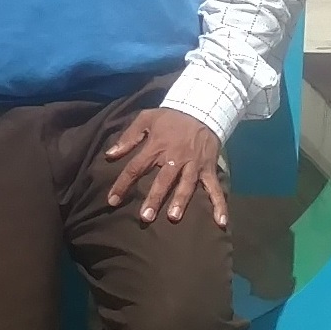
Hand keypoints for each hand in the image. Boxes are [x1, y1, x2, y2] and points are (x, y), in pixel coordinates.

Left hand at [103, 106, 227, 225]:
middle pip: (163, 181)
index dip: (123, 184)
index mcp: (156, 147)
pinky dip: (220, 205)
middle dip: (154, 198)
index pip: (136, 168)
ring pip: (187, 185)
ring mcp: (194, 165)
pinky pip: (215, 188)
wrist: (202, 108)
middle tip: (145, 217)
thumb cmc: (170, 117)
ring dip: (181, 201)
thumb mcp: (145, 119)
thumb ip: (127, 138)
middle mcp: (175, 158)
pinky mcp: (209, 169)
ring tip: (174, 217)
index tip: (112, 201)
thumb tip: (109, 155)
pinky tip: (221, 221)